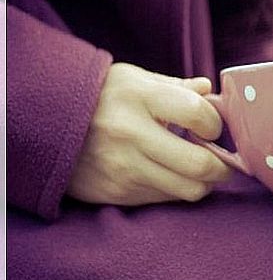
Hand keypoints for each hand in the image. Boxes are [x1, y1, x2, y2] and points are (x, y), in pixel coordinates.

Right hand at [67, 63, 231, 205]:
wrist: (45, 125)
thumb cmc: (100, 98)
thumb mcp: (134, 80)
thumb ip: (175, 87)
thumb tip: (209, 91)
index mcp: (139, 97)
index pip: (198, 114)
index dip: (215, 123)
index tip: (212, 126)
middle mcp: (131, 134)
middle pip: (200, 164)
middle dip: (221, 166)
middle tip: (221, 161)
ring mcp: (123, 167)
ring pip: (188, 190)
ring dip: (203, 183)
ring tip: (199, 170)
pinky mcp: (116, 193)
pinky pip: (164, 199)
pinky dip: (176, 190)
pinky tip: (170, 175)